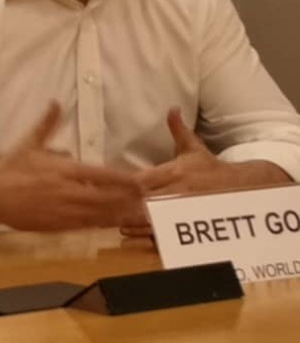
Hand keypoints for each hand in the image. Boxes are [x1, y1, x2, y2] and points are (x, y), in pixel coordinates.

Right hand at [0, 103, 142, 230]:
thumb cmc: (11, 168)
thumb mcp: (29, 143)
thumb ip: (47, 124)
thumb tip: (55, 102)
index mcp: (66, 171)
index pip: (103, 176)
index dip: (126, 180)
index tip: (143, 180)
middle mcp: (70, 193)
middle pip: (109, 198)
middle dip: (131, 198)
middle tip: (151, 198)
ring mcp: (66, 212)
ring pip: (102, 215)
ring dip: (122, 213)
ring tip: (143, 213)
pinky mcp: (59, 227)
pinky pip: (87, 227)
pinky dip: (104, 224)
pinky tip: (115, 223)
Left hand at [121, 109, 291, 236]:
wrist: (241, 188)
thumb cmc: (210, 168)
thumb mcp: (194, 148)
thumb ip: (178, 129)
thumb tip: (172, 108)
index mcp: (174, 172)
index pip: (144, 179)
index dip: (126, 183)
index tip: (108, 183)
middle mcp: (176, 192)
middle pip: (144, 200)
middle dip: (125, 203)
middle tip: (101, 206)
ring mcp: (180, 211)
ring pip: (152, 218)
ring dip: (132, 220)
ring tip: (111, 221)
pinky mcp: (185, 225)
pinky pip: (163, 232)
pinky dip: (145, 233)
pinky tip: (127, 232)